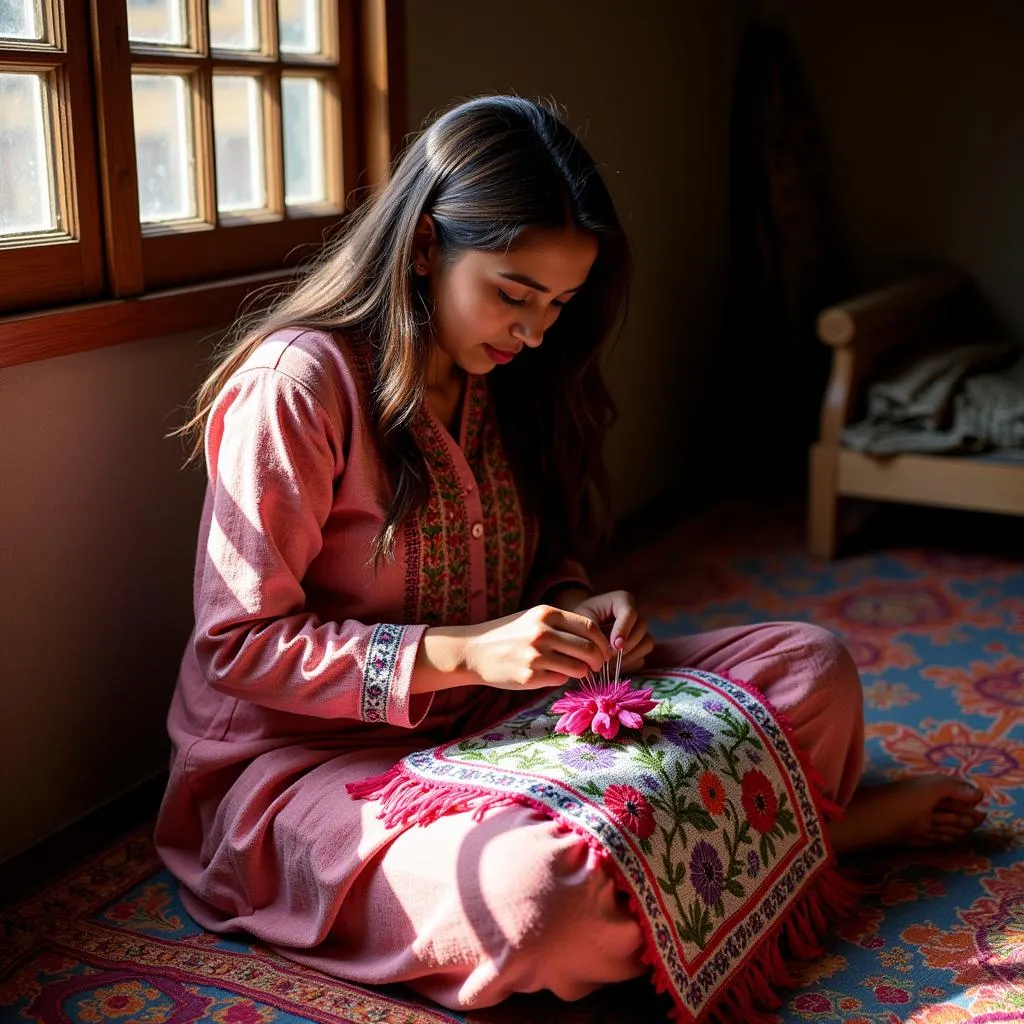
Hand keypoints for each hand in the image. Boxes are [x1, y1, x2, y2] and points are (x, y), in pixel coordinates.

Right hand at [463, 605, 611, 690]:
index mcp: (546, 614)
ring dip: (582, 672)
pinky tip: (552, 674)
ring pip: (578, 668)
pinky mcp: (530, 676)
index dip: (602, 642)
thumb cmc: (509, 634)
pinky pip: (560, 680)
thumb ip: (562, 625)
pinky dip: (562, 678)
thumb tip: (595, 642)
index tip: (603, 650)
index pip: (590, 628)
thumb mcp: (534, 618)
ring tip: (576, 670)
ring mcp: (536, 655)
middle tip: (597, 666)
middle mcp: (543, 633)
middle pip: (588, 649)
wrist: (474, 651)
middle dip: (598, 660)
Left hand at [571, 590, 653, 673]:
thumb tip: (609, 653)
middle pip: (641, 627)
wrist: (581, 628)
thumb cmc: (580, 619)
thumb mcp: (583, 620)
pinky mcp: (640, 646)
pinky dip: (628, 664)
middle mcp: (635, 614)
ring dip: (628, 657)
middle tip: (607, 657)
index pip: (629, 612)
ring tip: (607, 663)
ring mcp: (640, 630)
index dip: (623, 630)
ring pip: (646, 643)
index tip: (615, 645)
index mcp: (622, 600)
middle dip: (626, 645)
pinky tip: (612, 667)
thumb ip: (595, 632)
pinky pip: (642, 657)